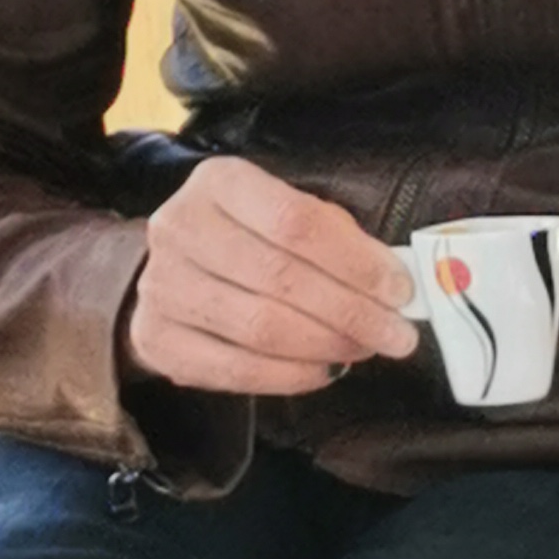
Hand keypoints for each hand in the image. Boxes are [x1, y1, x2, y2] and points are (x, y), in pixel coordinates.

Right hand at [125, 160, 418, 398]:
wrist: (178, 268)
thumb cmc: (251, 236)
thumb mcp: (290, 212)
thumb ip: (338, 238)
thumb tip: (392, 281)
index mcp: (219, 182)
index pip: (294, 221)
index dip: (355, 261)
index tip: (400, 290)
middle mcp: (180, 228)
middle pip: (280, 277)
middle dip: (352, 312)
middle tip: (396, 335)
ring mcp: (161, 286)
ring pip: (260, 327)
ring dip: (326, 345)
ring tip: (364, 349)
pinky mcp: (157, 339)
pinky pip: (235, 370)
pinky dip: (290, 376)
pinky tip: (324, 370)